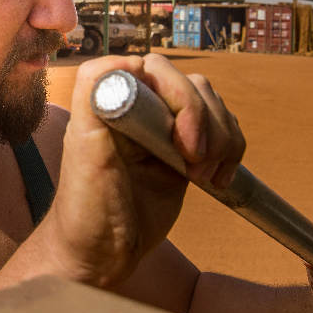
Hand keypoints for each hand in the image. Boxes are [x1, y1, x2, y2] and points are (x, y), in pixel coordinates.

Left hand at [41, 53, 245, 288]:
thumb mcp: (81, 148)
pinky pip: (224, 130)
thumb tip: (126, 59)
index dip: (182, 100)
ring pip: (214, 105)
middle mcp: (141, 106)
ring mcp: (165, 128)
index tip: (183, 142)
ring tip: (203, 176)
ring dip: (221, 140)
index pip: (159, 69)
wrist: (103, 254)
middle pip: (193, 84)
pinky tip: (217, 179)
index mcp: (114, 97)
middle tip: (194, 165)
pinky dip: (231, 151)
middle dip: (206, 124)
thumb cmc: (85, 205)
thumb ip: (91, 94)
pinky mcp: (186, 150)